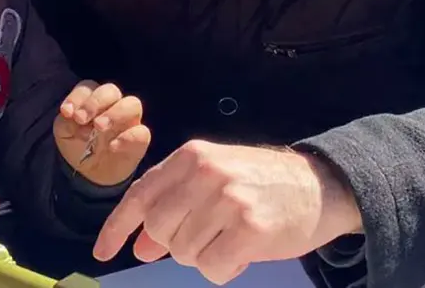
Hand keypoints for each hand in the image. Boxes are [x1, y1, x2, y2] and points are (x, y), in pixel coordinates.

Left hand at [55, 81, 150, 186]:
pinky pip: (142, 132)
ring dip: (114, 113)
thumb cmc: (79, 147)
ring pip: (132, 104)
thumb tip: (72, 116)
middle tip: (81, 119)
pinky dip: (127, 137)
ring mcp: (129, 120)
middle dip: (95, 102)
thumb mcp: (64, 135)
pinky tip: (112, 147)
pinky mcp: (140, 139)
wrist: (92, 174)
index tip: (66, 113)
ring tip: (98, 128)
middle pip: (111, 90)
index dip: (77, 97)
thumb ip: (65, 122)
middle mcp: (113, 105)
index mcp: (93, 100)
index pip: (88, 87)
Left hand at [93, 141, 362, 284]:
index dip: (117, 227)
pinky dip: (224, 268)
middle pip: (160, 230)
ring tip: (231, 237)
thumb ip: (173, 207)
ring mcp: (227, 199)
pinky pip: (212, 268)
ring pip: (185, 253)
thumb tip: (139, 246)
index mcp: (190, 156)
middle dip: (176, 244)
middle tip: (208, 235)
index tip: (103, 253)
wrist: (321, 185)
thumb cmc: (261, 185)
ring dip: (205, 255)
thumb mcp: (212, 183)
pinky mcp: (250, 228)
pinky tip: (243, 252)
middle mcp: (205, 172)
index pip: (140, 195)